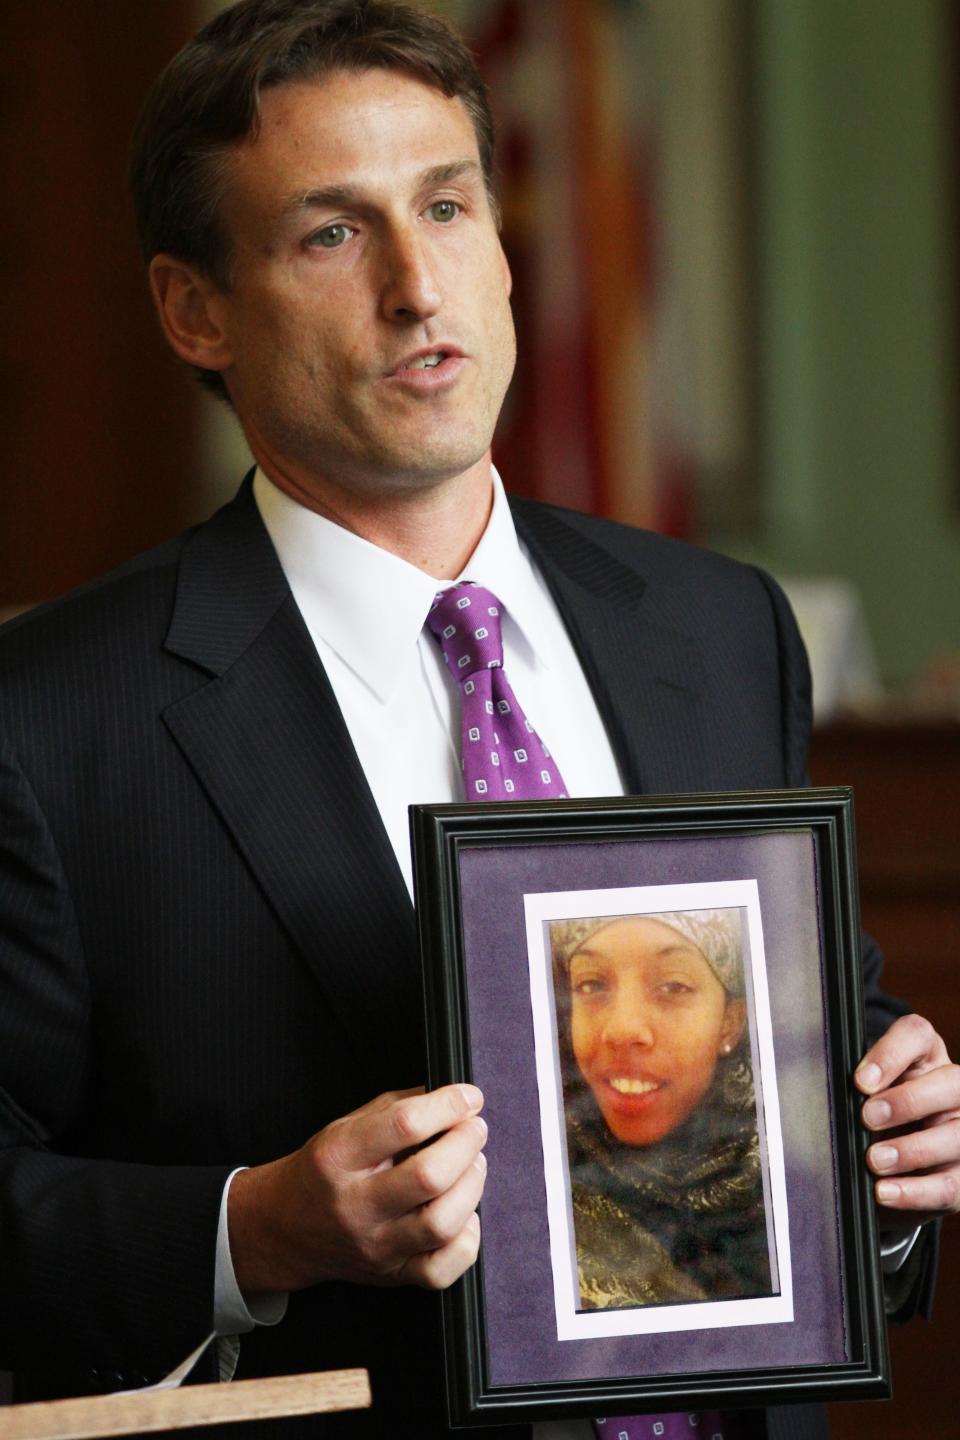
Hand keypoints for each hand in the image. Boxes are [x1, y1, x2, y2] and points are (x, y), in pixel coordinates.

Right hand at [228, 1083, 486, 1294]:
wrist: (288, 1228)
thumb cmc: (325, 1170)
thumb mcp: (346, 1125)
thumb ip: (399, 1107)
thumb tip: (453, 1098)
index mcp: (338, 1157)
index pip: (404, 1125)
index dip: (448, 1105)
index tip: (469, 1097)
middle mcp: (355, 1205)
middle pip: (428, 1177)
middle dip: (465, 1144)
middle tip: (474, 1129)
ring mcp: (375, 1246)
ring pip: (441, 1224)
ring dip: (471, 1186)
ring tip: (473, 1164)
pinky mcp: (391, 1276)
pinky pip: (442, 1270)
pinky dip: (466, 1239)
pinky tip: (463, 1214)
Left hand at [855, 1014, 959, 1233]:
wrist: (894, 1161)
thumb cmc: (874, 1114)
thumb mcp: (862, 1093)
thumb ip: (852, 1086)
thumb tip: (816, 1092)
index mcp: (924, 1057)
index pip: (917, 1035)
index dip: (891, 1054)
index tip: (860, 1081)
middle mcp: (953, 1090)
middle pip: (951, 1083)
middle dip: (907, 1101)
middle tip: (867, 1118)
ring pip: (955, 1136)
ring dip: (912, 1150)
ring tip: (874, 1160)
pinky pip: (949, 1185)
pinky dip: (915, 1191)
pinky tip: (885, 1191)